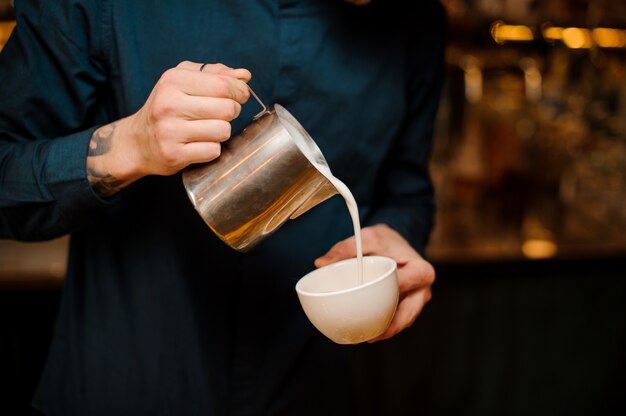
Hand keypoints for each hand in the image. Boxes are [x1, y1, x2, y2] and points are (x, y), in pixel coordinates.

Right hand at [86, 61, 250, 195]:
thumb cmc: (168, 107)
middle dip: (233, 112)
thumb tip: (244, 76)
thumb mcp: (185, 80)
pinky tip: (199, 144)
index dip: (240, 91)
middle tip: (222, 114)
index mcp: (173, 80)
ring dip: (222, 132)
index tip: (239, 96)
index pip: (224, 84)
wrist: (138, 142)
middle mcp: (169, 104)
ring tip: (208, 129)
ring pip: (223, 130)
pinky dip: (212, 149)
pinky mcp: (174, 154)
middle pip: (228, 108)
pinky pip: (213, 151)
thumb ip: (216, 73)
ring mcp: (170, 131)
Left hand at [314, 224, 434, 341]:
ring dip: (386, 330)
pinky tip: (368, 330)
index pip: (406, 284)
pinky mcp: (407, 305)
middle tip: (370, 336)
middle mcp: (422, 288)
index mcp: (420, 270)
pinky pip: (397, 319)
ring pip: (403, 320)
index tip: (369, 298)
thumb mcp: (367, 238)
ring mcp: (416, 299)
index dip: (390, 293)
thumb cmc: (385, 241)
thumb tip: (320, 263)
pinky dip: (384, 324)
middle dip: (391, 327)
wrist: (395, 243)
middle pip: (409, 313)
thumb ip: (346, 248)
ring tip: (366, 337)